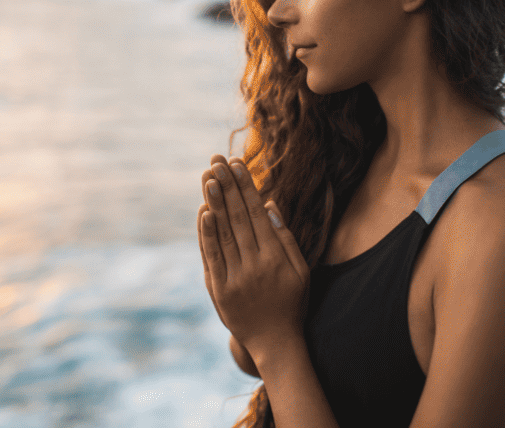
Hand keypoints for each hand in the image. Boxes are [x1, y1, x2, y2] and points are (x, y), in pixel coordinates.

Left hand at [197, 154, 310, 353]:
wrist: (274, 344)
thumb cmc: (292, 303)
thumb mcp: (300, 270)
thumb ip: (285, 237)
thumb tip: (269, 204)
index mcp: (276, 257)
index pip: (257, 213)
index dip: (246, 187)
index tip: (237, 164)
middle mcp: (255, 264)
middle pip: (238, 217)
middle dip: (227, 186)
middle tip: (217, 160)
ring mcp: (235, 277)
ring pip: (223, 233)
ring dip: (215, 202)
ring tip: (208, 177)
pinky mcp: (219, 289)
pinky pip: (212, 256)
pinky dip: (206, 233)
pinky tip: (203, 211)